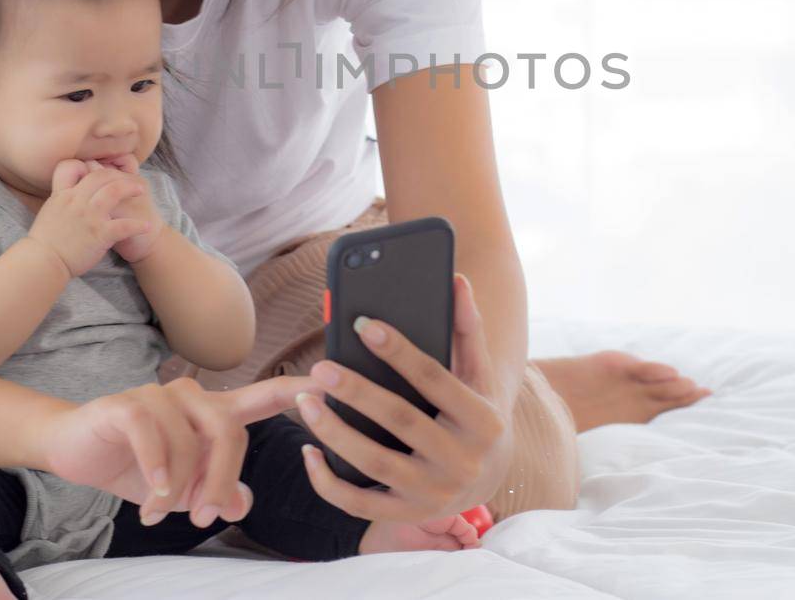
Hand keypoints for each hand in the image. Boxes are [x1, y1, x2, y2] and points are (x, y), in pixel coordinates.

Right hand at [28, 159, 153, 277]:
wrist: (43, 261)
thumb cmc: (45, 241)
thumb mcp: (49, 211)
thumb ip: (61, 198)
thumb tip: (69, 191)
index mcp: (62, 195)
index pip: (73, 166)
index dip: (87, 165)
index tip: (100, 169)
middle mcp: (76, 201)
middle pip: (100, 176)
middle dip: (117, 174)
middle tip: (129, 179)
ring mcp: (89, 216)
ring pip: (114, 191)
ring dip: (130, 188)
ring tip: (141, 190)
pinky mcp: (100, 234)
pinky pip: (124, 225)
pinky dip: (138, 225)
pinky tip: (147, 226)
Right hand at [43, 375, 315, 526]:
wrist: (72, 449)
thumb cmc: (134, 465)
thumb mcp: (181, 488)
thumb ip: (216, 492)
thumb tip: (242, 504)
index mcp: (211, 413)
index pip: (261, 397)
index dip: (294, 390)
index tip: (327, 383)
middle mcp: (191, 397)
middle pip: (229, 432)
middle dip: (221, 480)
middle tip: (203, 517)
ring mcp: (158, 397)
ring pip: (191, 440)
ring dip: (181, 485)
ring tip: (161, 510)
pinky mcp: (126, 404)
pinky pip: (153, 435)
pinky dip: (156, 470)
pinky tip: (151, 493)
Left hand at [295, 273, 510, 522]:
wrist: (489, 475)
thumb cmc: (473, 411)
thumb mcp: (478, 373)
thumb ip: (466, 328)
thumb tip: (456, 278)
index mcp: (482, 419)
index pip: (435, 378)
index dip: (399, 351)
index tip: (363, 325)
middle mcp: (462, 460)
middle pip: (401, 421)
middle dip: (357, 393)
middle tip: (320, 368)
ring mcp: (435, 493)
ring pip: (375, 464)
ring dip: (335, 433)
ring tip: (305, 402)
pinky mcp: (408, 515)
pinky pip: (360, 504)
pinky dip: (329, 482)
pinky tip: (308, 451)